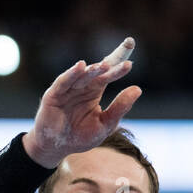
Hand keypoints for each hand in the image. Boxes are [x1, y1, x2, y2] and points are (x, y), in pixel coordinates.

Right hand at [22, 38, 141, 167]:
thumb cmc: (80, 137)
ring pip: (83, 75)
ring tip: (106, 66)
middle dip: (112, 59)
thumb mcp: (105, 124)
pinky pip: (64, 82)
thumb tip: (138, 89)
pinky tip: (81, 67)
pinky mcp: (54, 94)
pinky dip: (71, 74)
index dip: (120, 60)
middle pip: (99, 69)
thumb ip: (119, 108)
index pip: (110, 72)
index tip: (132, 44)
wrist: (56, 149)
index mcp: (95, 90)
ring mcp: (68, 89)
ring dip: (94, 70)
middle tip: (128, 44)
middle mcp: (82, 86)